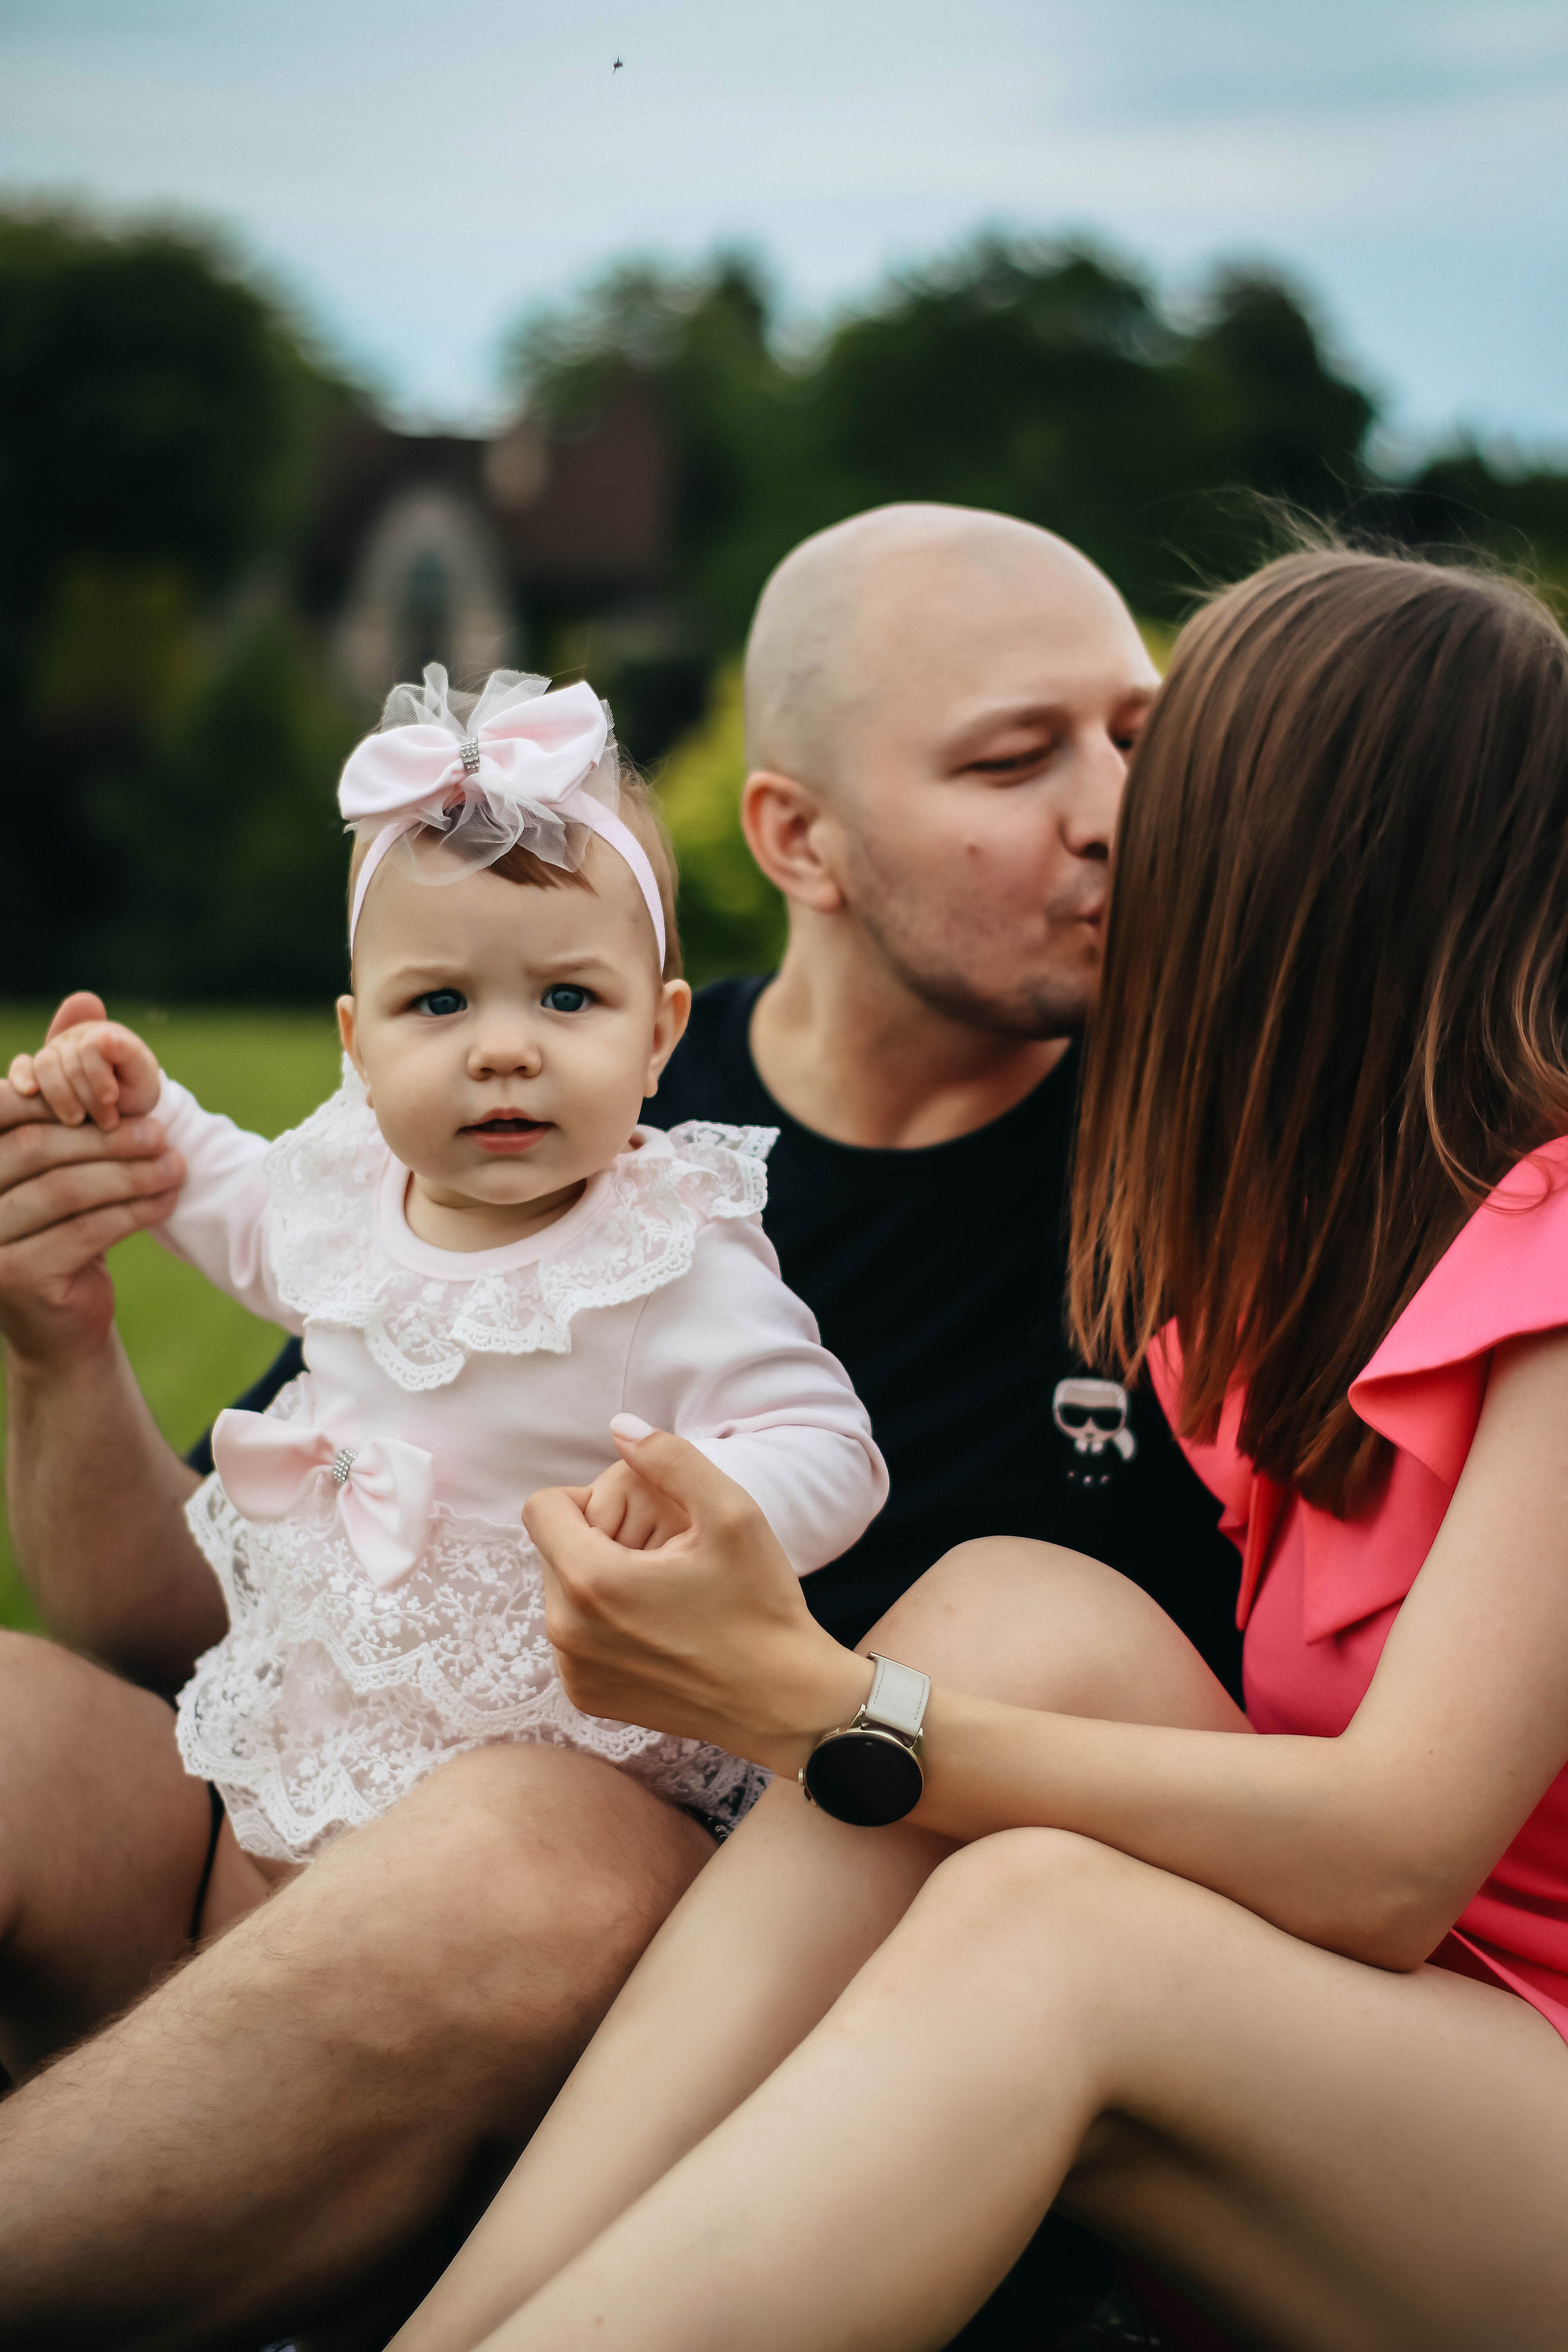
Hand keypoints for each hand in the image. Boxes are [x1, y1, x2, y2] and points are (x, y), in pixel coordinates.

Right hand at [0, 994, 183, 1366]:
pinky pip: (87, 1232)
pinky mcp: (14, 1279)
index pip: (3, 1110)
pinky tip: (167, 1198)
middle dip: (108, 1138)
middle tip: (164, 1133)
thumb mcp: (64, 1150)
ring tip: (177, 1165)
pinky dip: (135, 1211)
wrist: (62, 1321)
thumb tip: (87, 999)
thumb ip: (67, 1079)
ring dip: (130, 1173)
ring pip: (67, 1191)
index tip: (121, 1102)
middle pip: (40, 1149)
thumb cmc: (63, 1222)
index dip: (61, 1100)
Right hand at [10, 1007, 161, 1128]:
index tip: (111, 1099)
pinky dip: (23, 1075)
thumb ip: (127, 1053)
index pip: (90, 1047)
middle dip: (86, 1095)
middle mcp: (75, 1037)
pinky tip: (30, 1091)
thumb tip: (105, 1035)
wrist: (125, 1110)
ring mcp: (54, 1051)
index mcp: (102, 1033)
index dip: (98, 1074)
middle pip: (68, 1061)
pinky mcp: (36, 1069)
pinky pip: (23, 1066)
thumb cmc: (135, 1090)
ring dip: (61, 1096)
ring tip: (77, 1121)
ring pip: (45, 1065)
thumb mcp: (140, 1075)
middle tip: (107, 1122)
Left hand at [525, 1422, 871, 1774]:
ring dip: (600, 1581)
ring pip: (562, 1591)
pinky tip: (659, 1629)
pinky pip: (574, 1635)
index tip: (640, 1522)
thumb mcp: (732, 1513)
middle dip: (597, 1540)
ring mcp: (574, 1671)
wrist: (784, 1701)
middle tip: (662, 1558)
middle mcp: (566, 1631)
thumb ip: (670, 1459)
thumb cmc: (761, 1606)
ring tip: (663, 1594)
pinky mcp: (587, 1696)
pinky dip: (604, 1623)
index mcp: (590, 1581)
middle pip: (553, 1549)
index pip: (541, 1508)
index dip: (589, 1498)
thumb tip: (620, 1427)